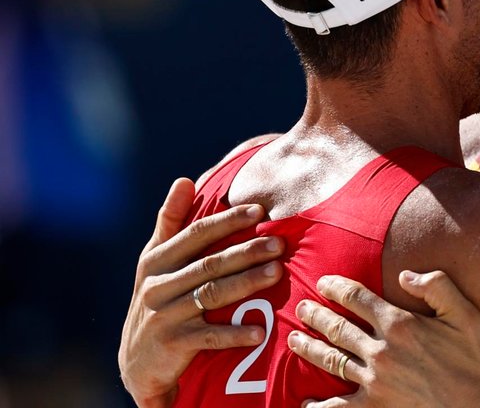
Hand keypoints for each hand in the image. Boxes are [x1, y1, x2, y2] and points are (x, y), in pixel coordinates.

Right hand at [119, 178, 283, 407]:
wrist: (138, 362)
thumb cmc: (158, 299)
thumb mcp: (155, 262)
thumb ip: (169, 222)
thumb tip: (183, 180)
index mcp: (156, 260)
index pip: (196, 234)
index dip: (228, 221)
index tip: (259, 211)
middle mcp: (158, 285)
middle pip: (210, 263)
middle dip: (247, 251)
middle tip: (278, 243)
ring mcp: (164, 316)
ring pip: (212, 294)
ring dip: (247, 283)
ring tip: (277, 273)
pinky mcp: (173, 344)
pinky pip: (210, 337)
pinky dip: (235, 334)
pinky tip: (260, 331)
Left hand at [288, 271, 479, 407]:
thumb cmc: (476, 362)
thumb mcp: (466, 315)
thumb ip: (438, 287)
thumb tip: (405, 275)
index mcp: (400, 324)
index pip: (357, 299)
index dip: (337, 288)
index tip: (323, 282)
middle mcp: (381, 350)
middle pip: (337, 327)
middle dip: (315, 315)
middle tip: (300, 308)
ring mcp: (375, 381)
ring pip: (331, 360)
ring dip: (308, 348)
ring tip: (294, 340)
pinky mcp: (375, 407)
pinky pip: (337, 406)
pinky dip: (318, 405)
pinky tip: (306, 402)